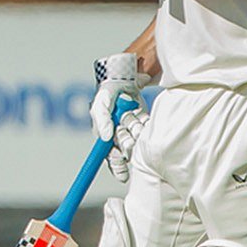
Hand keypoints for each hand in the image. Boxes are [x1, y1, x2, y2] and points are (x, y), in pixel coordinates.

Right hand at [90, 53, 149, 182]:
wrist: (130, 71)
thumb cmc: (111, 86)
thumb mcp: (102, 101)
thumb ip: (101, 119)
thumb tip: (106, 139)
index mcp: (104, 130)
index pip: (108, 154)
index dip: (115, 166)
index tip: (123, 174)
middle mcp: (116, 131)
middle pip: (123, 151)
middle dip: (128, 146)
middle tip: (131, 138)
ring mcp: (130, 127)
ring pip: (136, 141)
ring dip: (136, 134)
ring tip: (135, 120)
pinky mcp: (142, 122)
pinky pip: (145, 132)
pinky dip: (144, 128)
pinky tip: (142, 118)